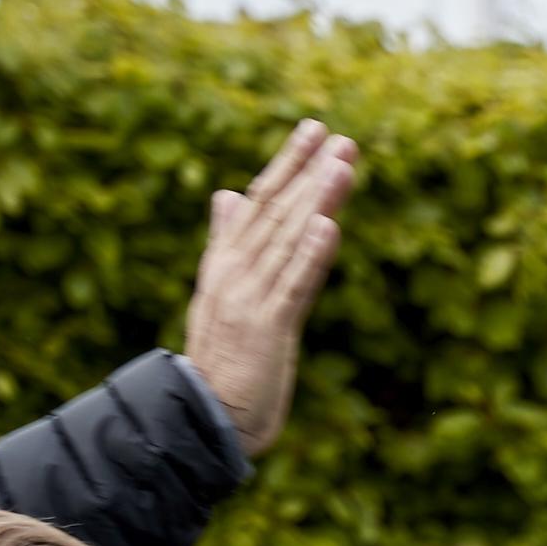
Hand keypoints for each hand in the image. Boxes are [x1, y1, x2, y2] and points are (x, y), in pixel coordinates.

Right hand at [178, 120, 357, 459]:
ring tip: (343, 167)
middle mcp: (236, 272)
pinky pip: (293, 286)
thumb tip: (228, 193)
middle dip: (309, 174)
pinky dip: (311, 255)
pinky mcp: (267, 328)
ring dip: (317, 202)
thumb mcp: (221, 292)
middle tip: (341, 138)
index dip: (288, 165)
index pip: (260, 202)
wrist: (203, 415)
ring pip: (289, 241)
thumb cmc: (220, 359)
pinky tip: (329, 226)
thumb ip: (227, 241)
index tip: (315, 130)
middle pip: (276, 213)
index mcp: (227, 262)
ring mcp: (250, 298)